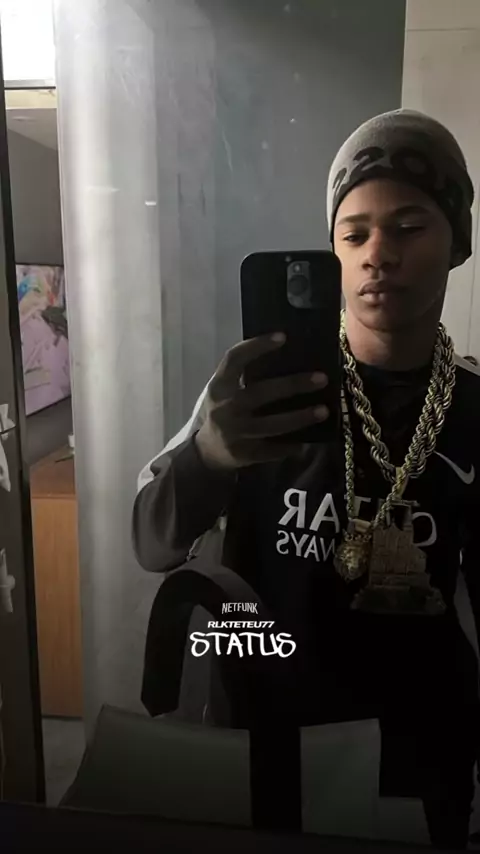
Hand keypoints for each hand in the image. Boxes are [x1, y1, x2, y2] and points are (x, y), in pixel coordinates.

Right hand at [195, 333, 328, 469]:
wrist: (205, 450)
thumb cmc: (222, 411)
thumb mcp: (224, 391)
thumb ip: (244, 377)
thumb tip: (289, 359)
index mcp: (218, 386)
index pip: (234, 359)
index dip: (257, 346)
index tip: (283, 337)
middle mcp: (224, 408)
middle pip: (261, 393)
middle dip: (293, 385)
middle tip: (321, 378)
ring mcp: (234, 433)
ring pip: (272, 425)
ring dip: (300, 417)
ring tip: (324, 411)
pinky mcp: (244, 454)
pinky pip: (273, 449)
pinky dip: (291, 445)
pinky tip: (306, 439)